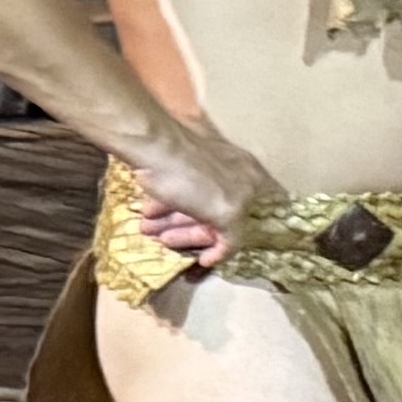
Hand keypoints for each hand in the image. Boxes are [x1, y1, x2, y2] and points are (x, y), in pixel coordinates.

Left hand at [118, 110, 278, 257]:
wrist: (150, 142)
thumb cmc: (190, 178)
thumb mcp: (225, 211)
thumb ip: (235, 235)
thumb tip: (228, 250)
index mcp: (253, 180)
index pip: (248, 219)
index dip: (227, 241)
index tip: (204, 258)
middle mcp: (235, 171)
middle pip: (217, 212)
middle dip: (189, 232)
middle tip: (165, 241)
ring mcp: (207, 164)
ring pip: (193, 203)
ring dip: (171, 221)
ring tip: (149, 229)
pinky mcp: (181, 160)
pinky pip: (178, 190)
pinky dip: (164, 206)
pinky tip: (148, 213)